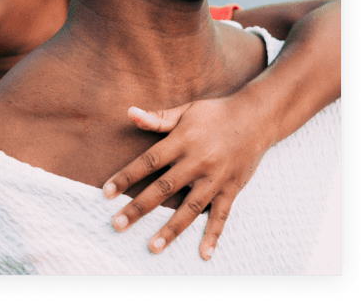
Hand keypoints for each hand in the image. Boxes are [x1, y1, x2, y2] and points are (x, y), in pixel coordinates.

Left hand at [103, 98, 272, 260]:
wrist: (257, 116)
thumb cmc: (216, 112)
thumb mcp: (187, 110)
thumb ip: (158, 118)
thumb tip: (130, 113)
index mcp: (183, 140)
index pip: (149, 161)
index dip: (127, 176)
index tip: (106, 192)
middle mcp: (198, 160)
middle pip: (164, 188)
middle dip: (139, 208)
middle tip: (117, 224)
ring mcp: (215, 177)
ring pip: (190, 207)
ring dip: (171, 229)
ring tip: (152, 246)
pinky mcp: (231, 188)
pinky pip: (221, 215)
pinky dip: (214, 235)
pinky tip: (204, 254)